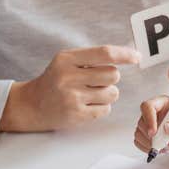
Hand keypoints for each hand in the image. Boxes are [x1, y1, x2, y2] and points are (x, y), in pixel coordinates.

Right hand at [0, 45, 139, 131]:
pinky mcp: (76, 115)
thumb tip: (127, 54)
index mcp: (67, 59)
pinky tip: (87, 105)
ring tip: (91, 94)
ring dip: (108, 94)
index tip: (137, 57)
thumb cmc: (55, 80)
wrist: (31, 105)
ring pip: (112, 94)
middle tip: (98, 81)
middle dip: (112, 79)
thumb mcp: (66, 62)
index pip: (104, 53)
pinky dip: (101, 108)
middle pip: (113, 75)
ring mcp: (72, 97)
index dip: (124, 54)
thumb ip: (92, 58)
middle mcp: (68, 77)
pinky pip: (105, 110)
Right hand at [134, 95, 168, 156]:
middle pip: (141, 121)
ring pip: (138, 132)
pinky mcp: (147, 135)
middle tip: (163, 142)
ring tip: (165, 145)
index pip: (148, 106)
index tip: (154, 132)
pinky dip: (146, 148)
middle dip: (150, 135)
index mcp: (163, 103)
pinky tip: (160, 148)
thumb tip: (166, 127)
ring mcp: (149, 124)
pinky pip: (138, 141)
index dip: (149, 119)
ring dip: (149, 143)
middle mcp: (154, 112)